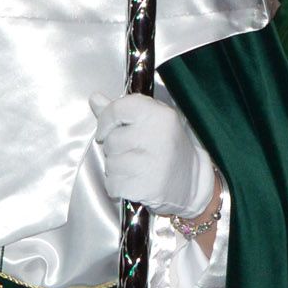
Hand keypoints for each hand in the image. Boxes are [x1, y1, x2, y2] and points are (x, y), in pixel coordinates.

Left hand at [90, 92, 217, 218]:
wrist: (192, 183)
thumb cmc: (169, 149)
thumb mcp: (151, 122)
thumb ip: (121, 111)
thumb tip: (95, 99)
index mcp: (159, 115)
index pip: (118, 109)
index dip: (106, 120)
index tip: (106, 130)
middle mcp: (157, 137)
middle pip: (111, 140)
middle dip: (115, 150)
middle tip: (134, 153)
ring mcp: (152, 163)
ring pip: (110, 164)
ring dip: (116, 169)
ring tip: (136, 168)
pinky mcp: (147, 187)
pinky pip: (112, 185)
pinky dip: (117, 186)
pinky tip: (134, 182)